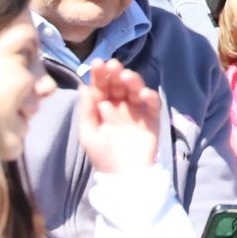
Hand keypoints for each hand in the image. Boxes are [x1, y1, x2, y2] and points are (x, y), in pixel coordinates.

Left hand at [77, 60, 162, 177]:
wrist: (124, 174)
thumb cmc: (103, 154)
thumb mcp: (88, 134)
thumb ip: (86, 111)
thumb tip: (83, 87)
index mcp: (103, 107)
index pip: (101, 87)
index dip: (99, 75)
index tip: (98, 63)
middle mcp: (121, 104)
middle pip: (119, 84)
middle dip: (115, 73)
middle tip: (113, 65)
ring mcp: (137, 109)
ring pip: (136, 89)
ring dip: (132, 80)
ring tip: (126, 76)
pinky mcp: (152, 117)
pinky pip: (153, 103)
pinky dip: (150, 96)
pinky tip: (143, 94)